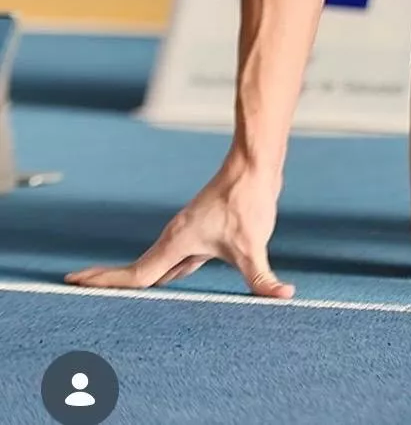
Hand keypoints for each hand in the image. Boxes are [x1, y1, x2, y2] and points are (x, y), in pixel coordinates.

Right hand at [65, 160, 293, 299]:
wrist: (255, 164)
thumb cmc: (248, 200)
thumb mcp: (253, 246)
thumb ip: (262, 279)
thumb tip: (283, 298)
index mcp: (177, 242)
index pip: (136, 274)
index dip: (106, 282)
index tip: (74, 282)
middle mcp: (176, 238)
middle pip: (138, 269)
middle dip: (109, 280)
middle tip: (78, 287)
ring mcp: (187, 233)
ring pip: (156, 263)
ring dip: (136, 277)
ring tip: (114, 292)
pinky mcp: (202, 231)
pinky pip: (174, 258)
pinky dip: (162, 271)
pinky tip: (168, 280)